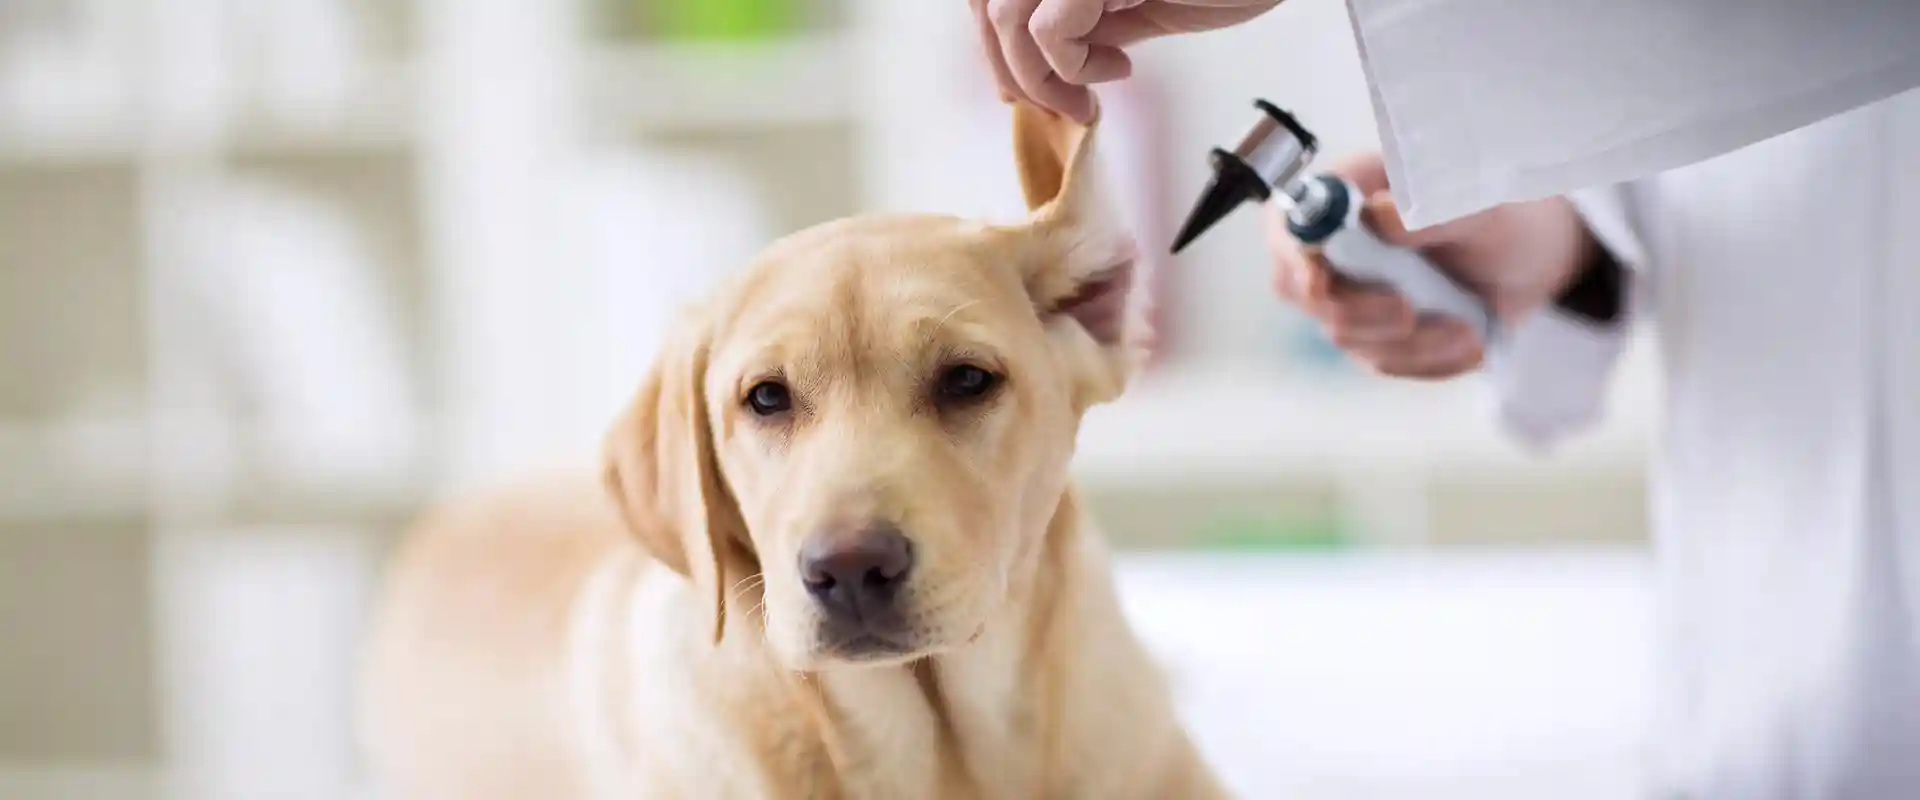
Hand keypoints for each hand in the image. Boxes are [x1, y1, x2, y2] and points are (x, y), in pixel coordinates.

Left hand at [972, 0, 1280, 121]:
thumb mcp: (1137, 7)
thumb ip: (1085, 24)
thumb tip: (1033, 69)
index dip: (995, 46)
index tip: (1026, 90)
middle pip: (987, 5)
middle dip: (1012, 69)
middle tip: (1061, 106)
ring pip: (1007, 20)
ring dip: (1042, 80)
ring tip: (1088, 100)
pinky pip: (1049, 31)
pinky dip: (1074, 68)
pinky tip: (1121, 68)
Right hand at [1268, 152, 1597, 378]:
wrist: (1534, 260)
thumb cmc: (1502, 216)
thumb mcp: (1480, 207)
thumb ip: (1427, 209)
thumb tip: (1376, 215)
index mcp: (1345, 195)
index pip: (1289, 225)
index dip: (1295, 254)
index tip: (1320, 281)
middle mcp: (1335, 248)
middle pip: (1304, 291)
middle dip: (1359, 312)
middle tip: (1408, 312)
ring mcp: (1351, 295)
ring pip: (1348, 335)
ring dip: (1410, 341)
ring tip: (1467, 328)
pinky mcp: (1376, 336)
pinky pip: (1384, 362)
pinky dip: (1429, 360)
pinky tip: (1468, 343)